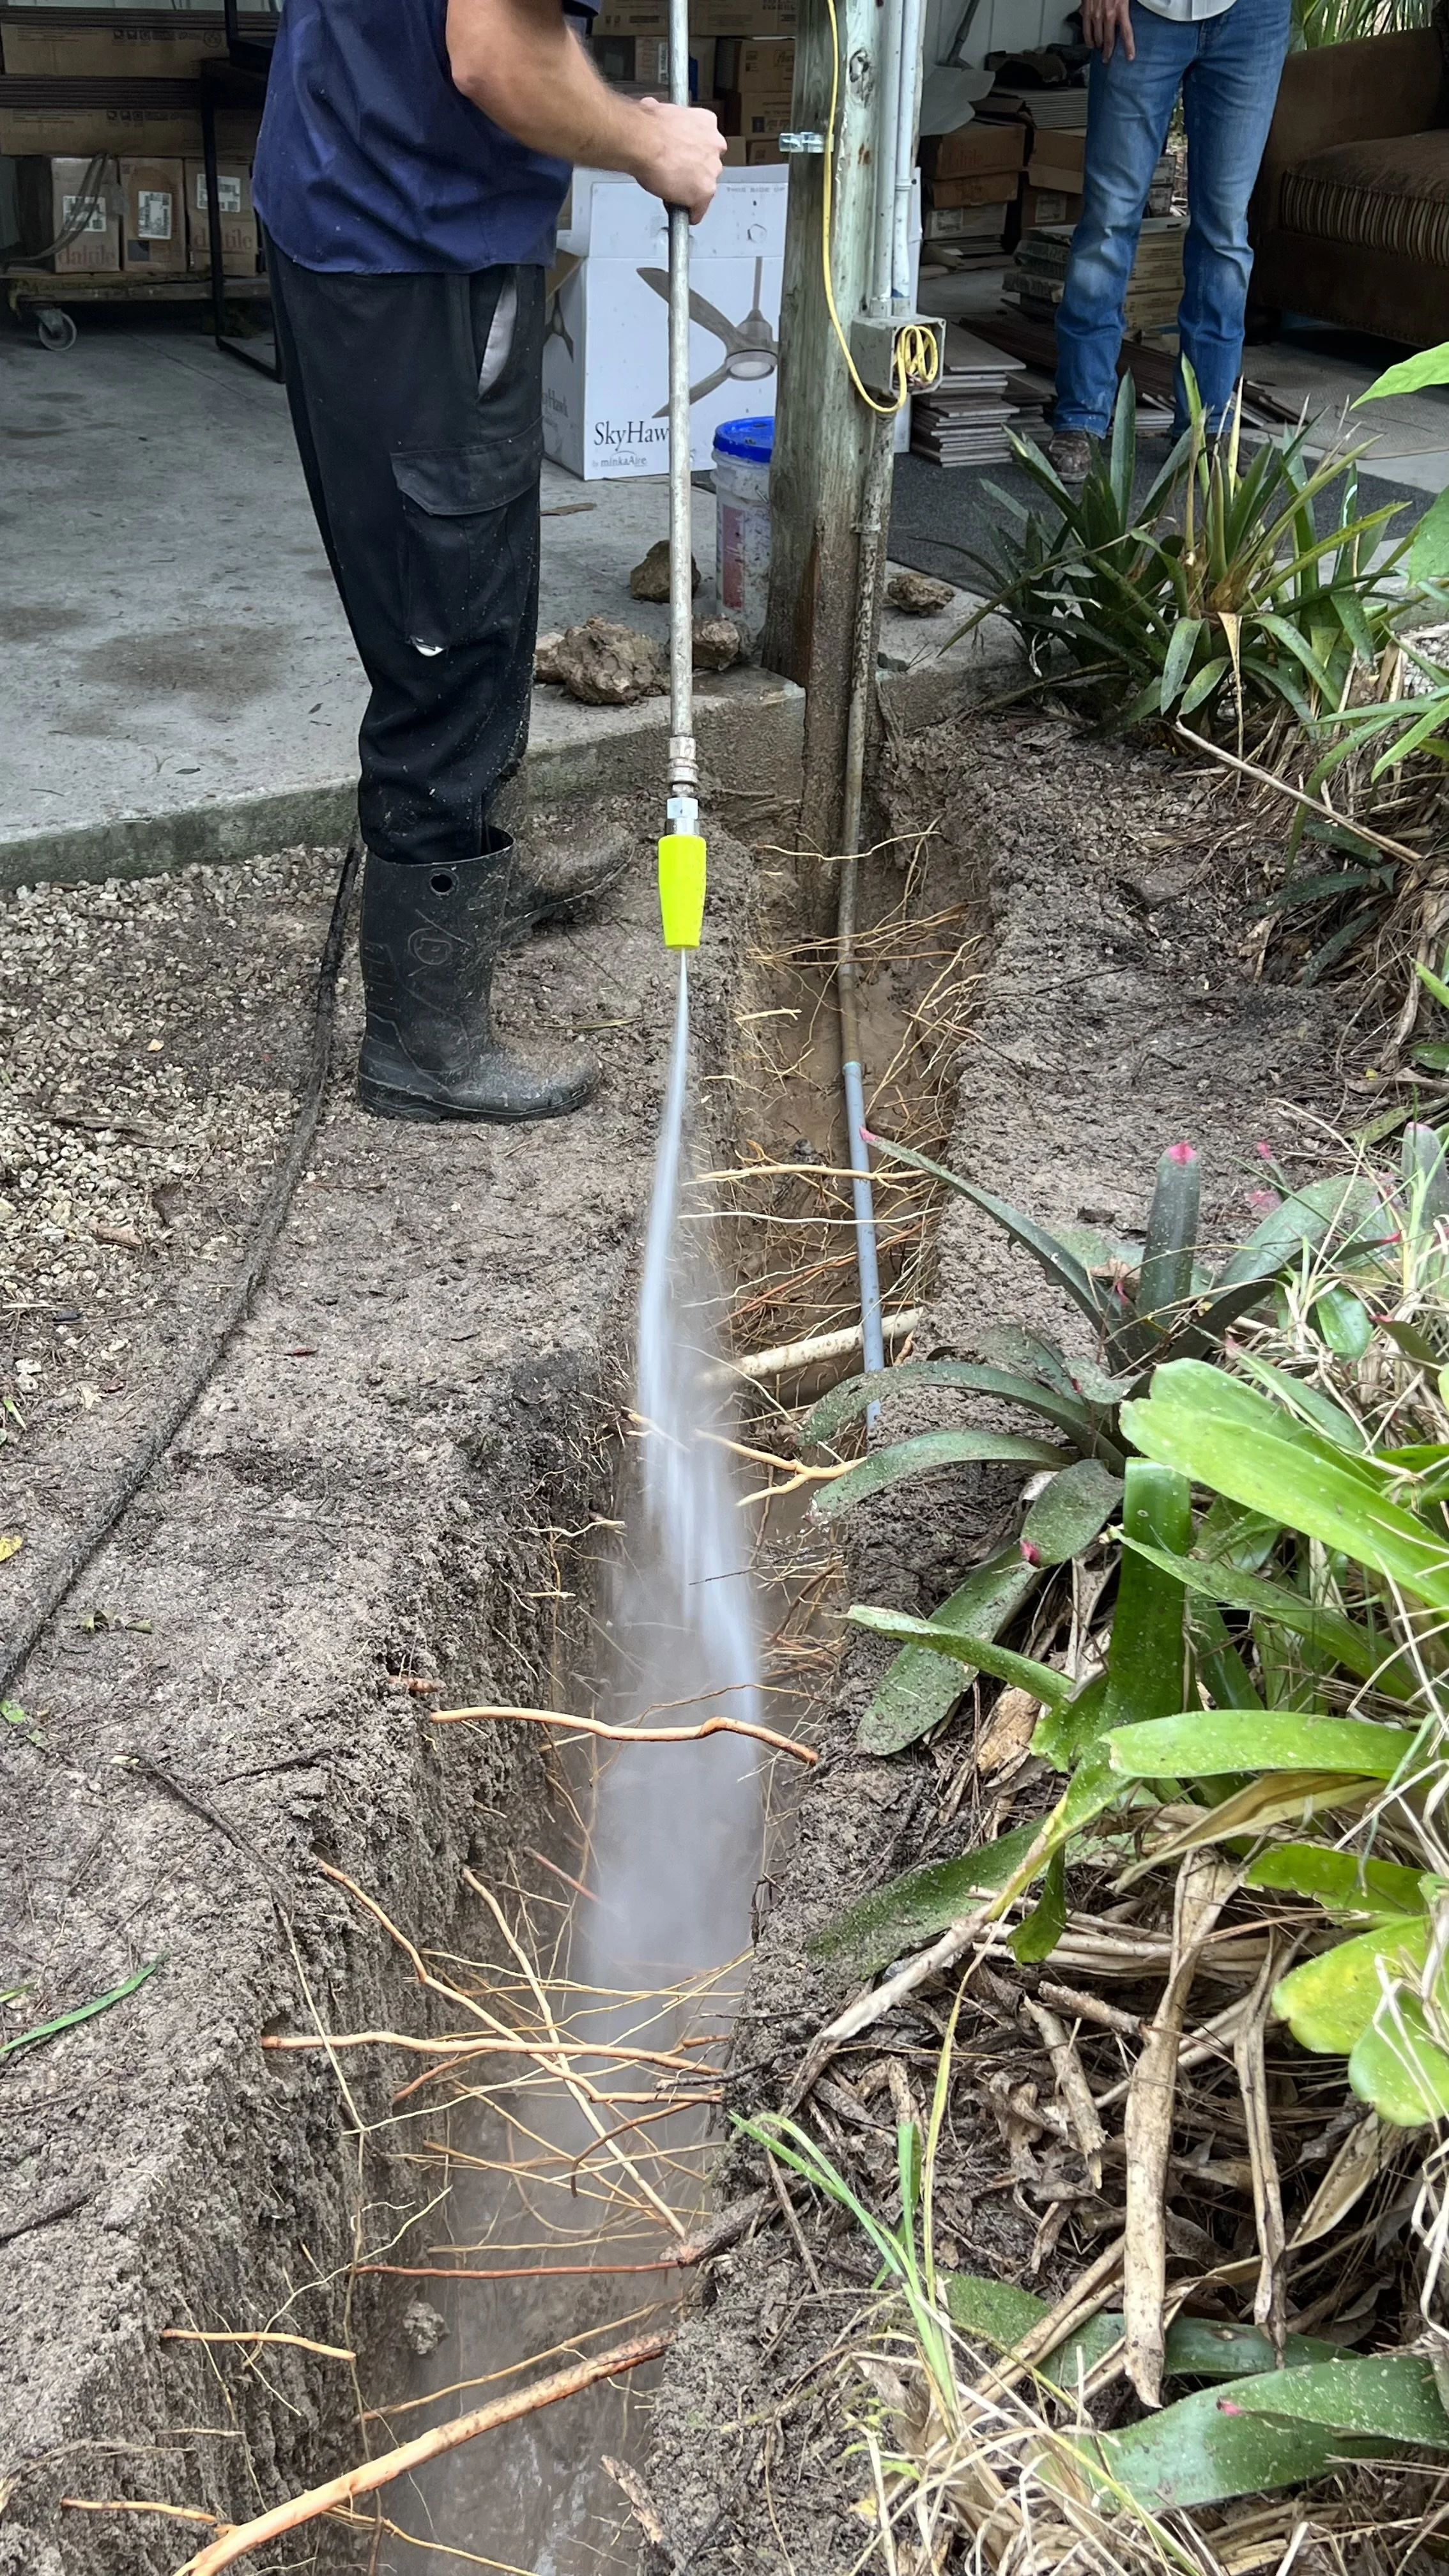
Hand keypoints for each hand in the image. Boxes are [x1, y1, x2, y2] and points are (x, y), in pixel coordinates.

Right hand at [629, 97, 726, 220]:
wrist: (643, 141)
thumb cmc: (649, 127)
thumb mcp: (660, 111)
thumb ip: (667, 119)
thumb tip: (654, 111)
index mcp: (706, 122)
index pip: (706, 143)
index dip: (693, 153)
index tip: (684, 158)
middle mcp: (715, 145)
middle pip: (709, 165)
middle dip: (694, 171)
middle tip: (677, 174)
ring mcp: (712, 169)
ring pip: (706, 186)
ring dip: (692, 190)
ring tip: (674, 191)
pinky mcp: (705, 191)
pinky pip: (700, 209)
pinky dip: (691, 213)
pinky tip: (683, 212)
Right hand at [1081, 0, 1134, 58]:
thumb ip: (1123, 8)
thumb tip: (1123, 18)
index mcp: (1121, 8)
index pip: (1126, 33)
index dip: (1128, 47)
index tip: (1129, 56)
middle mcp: (1108, 14)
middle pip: (1109, 40)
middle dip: (1108, 52)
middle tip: (1107, 57)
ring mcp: (1096, 15)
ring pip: (1098, 38)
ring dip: (1099, 46)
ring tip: (1099, 49)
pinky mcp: (1086, 12)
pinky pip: (1087, 32)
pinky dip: (1088, 41)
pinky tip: (1090, 44)